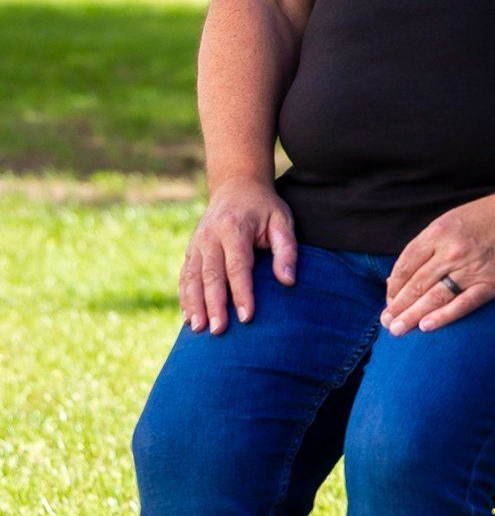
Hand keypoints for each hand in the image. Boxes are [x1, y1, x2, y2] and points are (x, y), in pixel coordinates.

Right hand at [179, 178, 297, 334]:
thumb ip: (287, 250)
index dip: (242, 292)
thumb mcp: (282, 220)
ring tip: (197, 330)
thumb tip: (288, 281)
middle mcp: (211, 236)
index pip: (238, 265)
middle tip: (219, 330)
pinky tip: (188, 319)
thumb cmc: (264, 208)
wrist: (236, 185)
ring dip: (194, 305)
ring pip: (192, 277)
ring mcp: (197, 243)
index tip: (247, 317)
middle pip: (211, 274)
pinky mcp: (190, 250)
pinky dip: (184, 298)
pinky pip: (184, 276)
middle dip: (214, 304)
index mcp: (234, 228)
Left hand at [381, 190, 494, 335]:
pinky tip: (426, 327)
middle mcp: (451, 250)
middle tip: (387, 323)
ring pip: (435, 297)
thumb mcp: (451, 221)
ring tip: (398, 329)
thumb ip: (426, 246)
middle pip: (417, 283)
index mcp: (439, 232)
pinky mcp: (490, 284)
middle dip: (398, 305)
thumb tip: (397, 277)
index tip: (389, 299)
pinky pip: (462, 304)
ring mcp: (471, 268)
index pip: (406, 263)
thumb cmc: (486, 218)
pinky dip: (443, 317)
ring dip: (412, 315)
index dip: (394, 285)